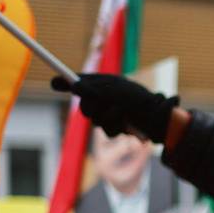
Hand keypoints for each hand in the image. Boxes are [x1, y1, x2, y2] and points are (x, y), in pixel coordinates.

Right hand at [51, 73, 178, 142]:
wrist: (159, 119)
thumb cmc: (140, 100)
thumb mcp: (116, 91)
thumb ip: (95, 90)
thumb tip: (73, 86)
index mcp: (105, 84)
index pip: (81, 82)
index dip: (66, 81)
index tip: (54, 82)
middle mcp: (106, 98)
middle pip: (85, 105)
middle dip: (92, 106)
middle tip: (101, 104)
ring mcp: (111, 114)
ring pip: (95, 120)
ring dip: (108, 117)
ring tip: (123, 112)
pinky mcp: (117, 127)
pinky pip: (107, 130)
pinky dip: (116, 127)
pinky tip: (127, 123)